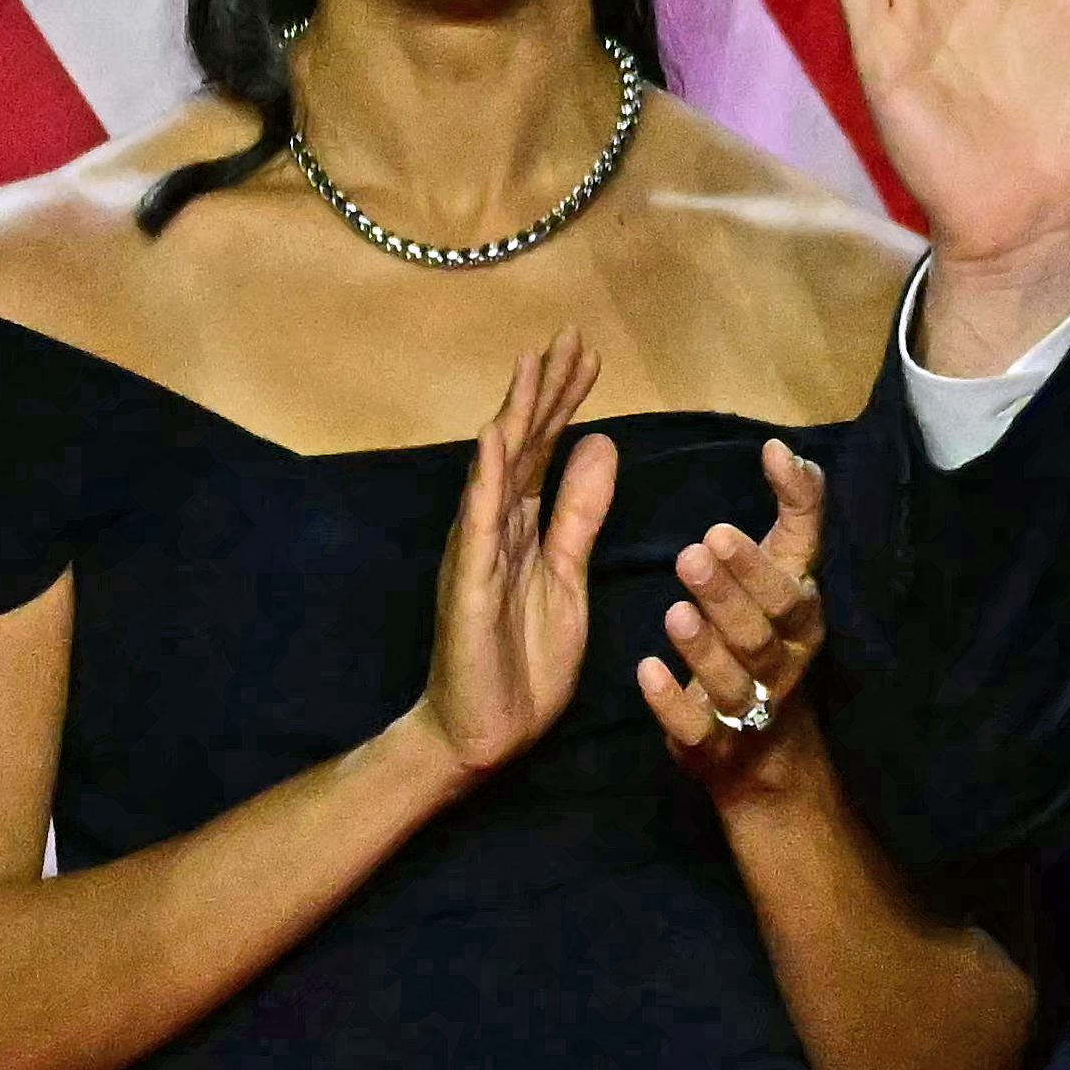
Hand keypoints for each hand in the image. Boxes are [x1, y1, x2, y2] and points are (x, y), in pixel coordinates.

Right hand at [417, 330, 615, 782]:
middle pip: (523, 447)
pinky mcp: (469, 584)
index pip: (546, 452)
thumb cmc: (520, 662)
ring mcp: (478, 553)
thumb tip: (600, 445)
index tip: (586, 355)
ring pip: (499, 473)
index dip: (565, 402)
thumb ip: (580, 513)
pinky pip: (480, 526)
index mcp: (522, 529)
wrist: (483, 732)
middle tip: (569, 336)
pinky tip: (495, 439)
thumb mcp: (568, 575)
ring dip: (515, 417)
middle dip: (545, 392)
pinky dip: (487, 480)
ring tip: (531, 365)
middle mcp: (495, 529)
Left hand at [635, 435, 837, 799]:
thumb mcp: (781, 581)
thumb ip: (790, 518)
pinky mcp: (715, 747)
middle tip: (697, 549)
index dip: (775, 542)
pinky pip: (696, 728)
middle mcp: (785, 660)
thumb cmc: (767, 644)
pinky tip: (647, 672)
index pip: (795, 577)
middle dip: (735, 589)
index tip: (742, 500)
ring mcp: (753, 708)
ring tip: (674, 610)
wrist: (767, 759)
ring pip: (735, 677)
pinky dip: (672, 702)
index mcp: (800, 616)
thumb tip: (782, 450)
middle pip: (766, 625)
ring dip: (705, 645)